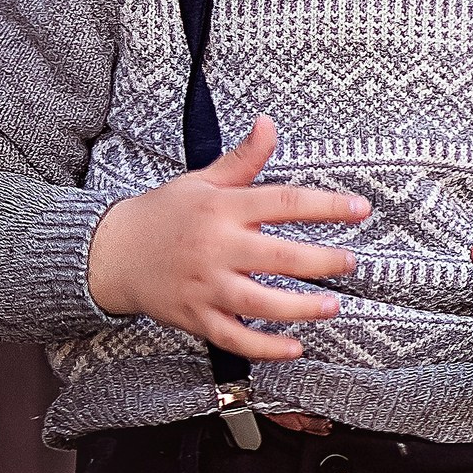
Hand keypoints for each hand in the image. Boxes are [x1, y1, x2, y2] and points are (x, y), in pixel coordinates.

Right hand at [85, 114, 367, 357]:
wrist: (112, 252)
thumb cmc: (165, 214)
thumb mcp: (202, 180)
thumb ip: (243, 159)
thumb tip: (269, 124)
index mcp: (222, 208)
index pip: (283, 202)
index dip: (326, 206)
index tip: (360, 209)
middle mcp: (216, 247)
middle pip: (279, 256)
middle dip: (322, 261)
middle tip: (351, 262)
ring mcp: (205, 285)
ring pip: (260, 302)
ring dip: (300, 308)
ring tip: (332, 306)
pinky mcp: (195, 317)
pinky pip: (235, 337)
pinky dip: (264, 347)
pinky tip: (294, 348)